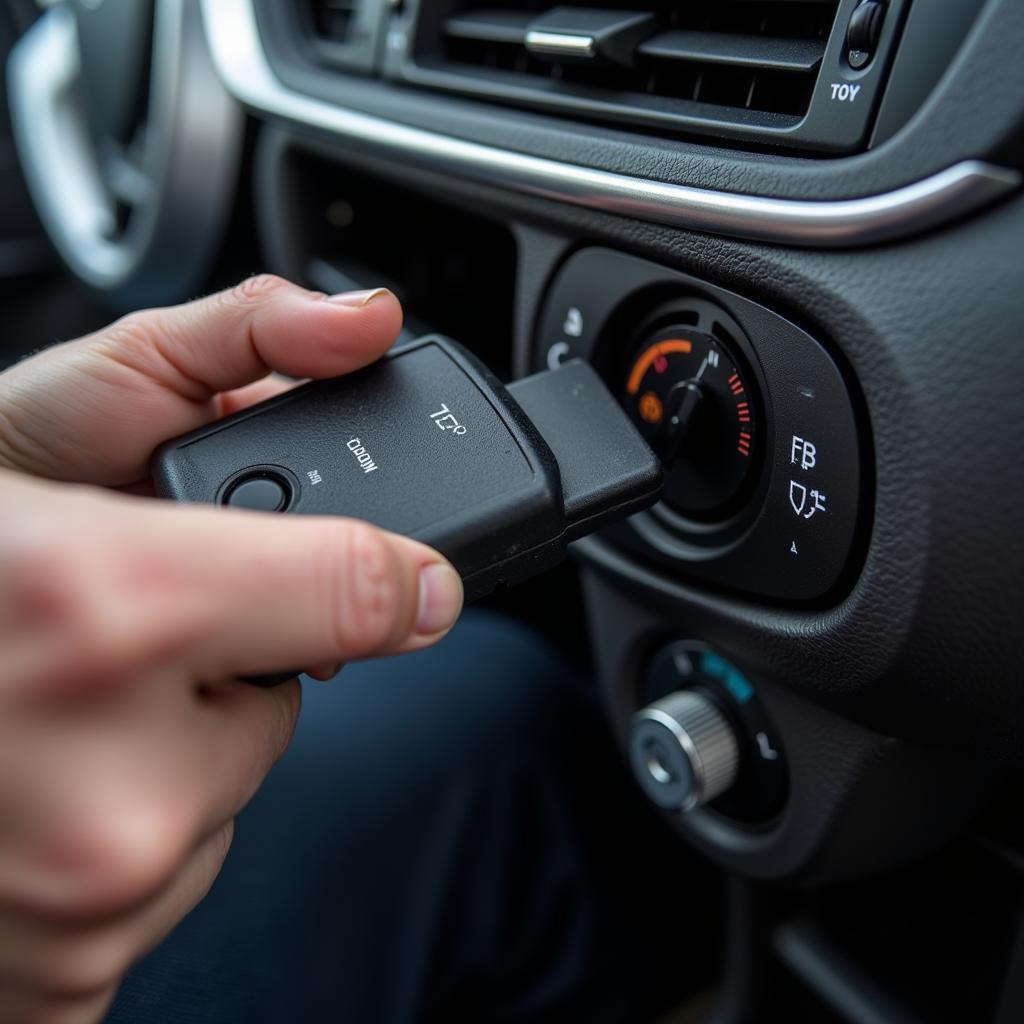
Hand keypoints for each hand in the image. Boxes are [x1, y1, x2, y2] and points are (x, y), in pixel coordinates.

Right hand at [0, 277, 463, 1021]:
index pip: (354, 590)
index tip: (417, 581)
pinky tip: (28, 784)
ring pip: (221, 791)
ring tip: (43, 705)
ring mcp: (84, 902)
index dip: (393, 574)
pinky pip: (168, 876)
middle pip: (282, 704)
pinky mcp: (63, 982)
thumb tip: (366, 328)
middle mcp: (100, 779)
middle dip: (219, 657)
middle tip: (103, 628)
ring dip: (162, 744)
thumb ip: (221, 356)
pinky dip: (120, 828)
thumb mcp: (50, 407)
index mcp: (100, 608)